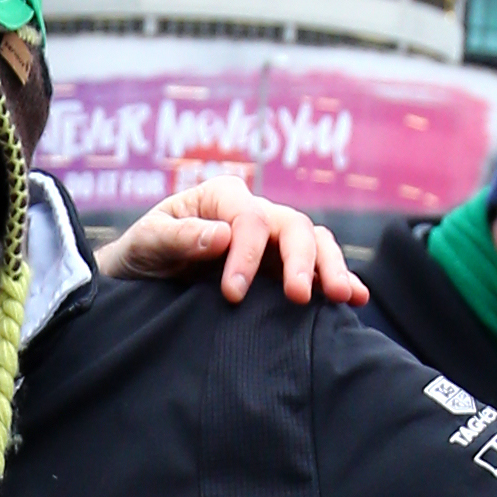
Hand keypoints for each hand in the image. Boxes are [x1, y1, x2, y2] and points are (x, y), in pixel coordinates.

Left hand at [96, 175, 367, 309]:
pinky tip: (357, 298)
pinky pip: (316, 269)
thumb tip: (222, 236)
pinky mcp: (279, 269)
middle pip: (293, 227)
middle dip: (301, 261)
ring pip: (314, 244)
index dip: (247, 254)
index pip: (251, 219)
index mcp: (223, 197)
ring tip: (341, 297)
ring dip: (331, 268)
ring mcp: (272, 242)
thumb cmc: (142, 252)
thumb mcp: (148, 241)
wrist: (139, 278)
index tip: (232, 294)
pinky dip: (338, 280)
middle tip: (298, 297)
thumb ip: (180, 237)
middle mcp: (255, 214)